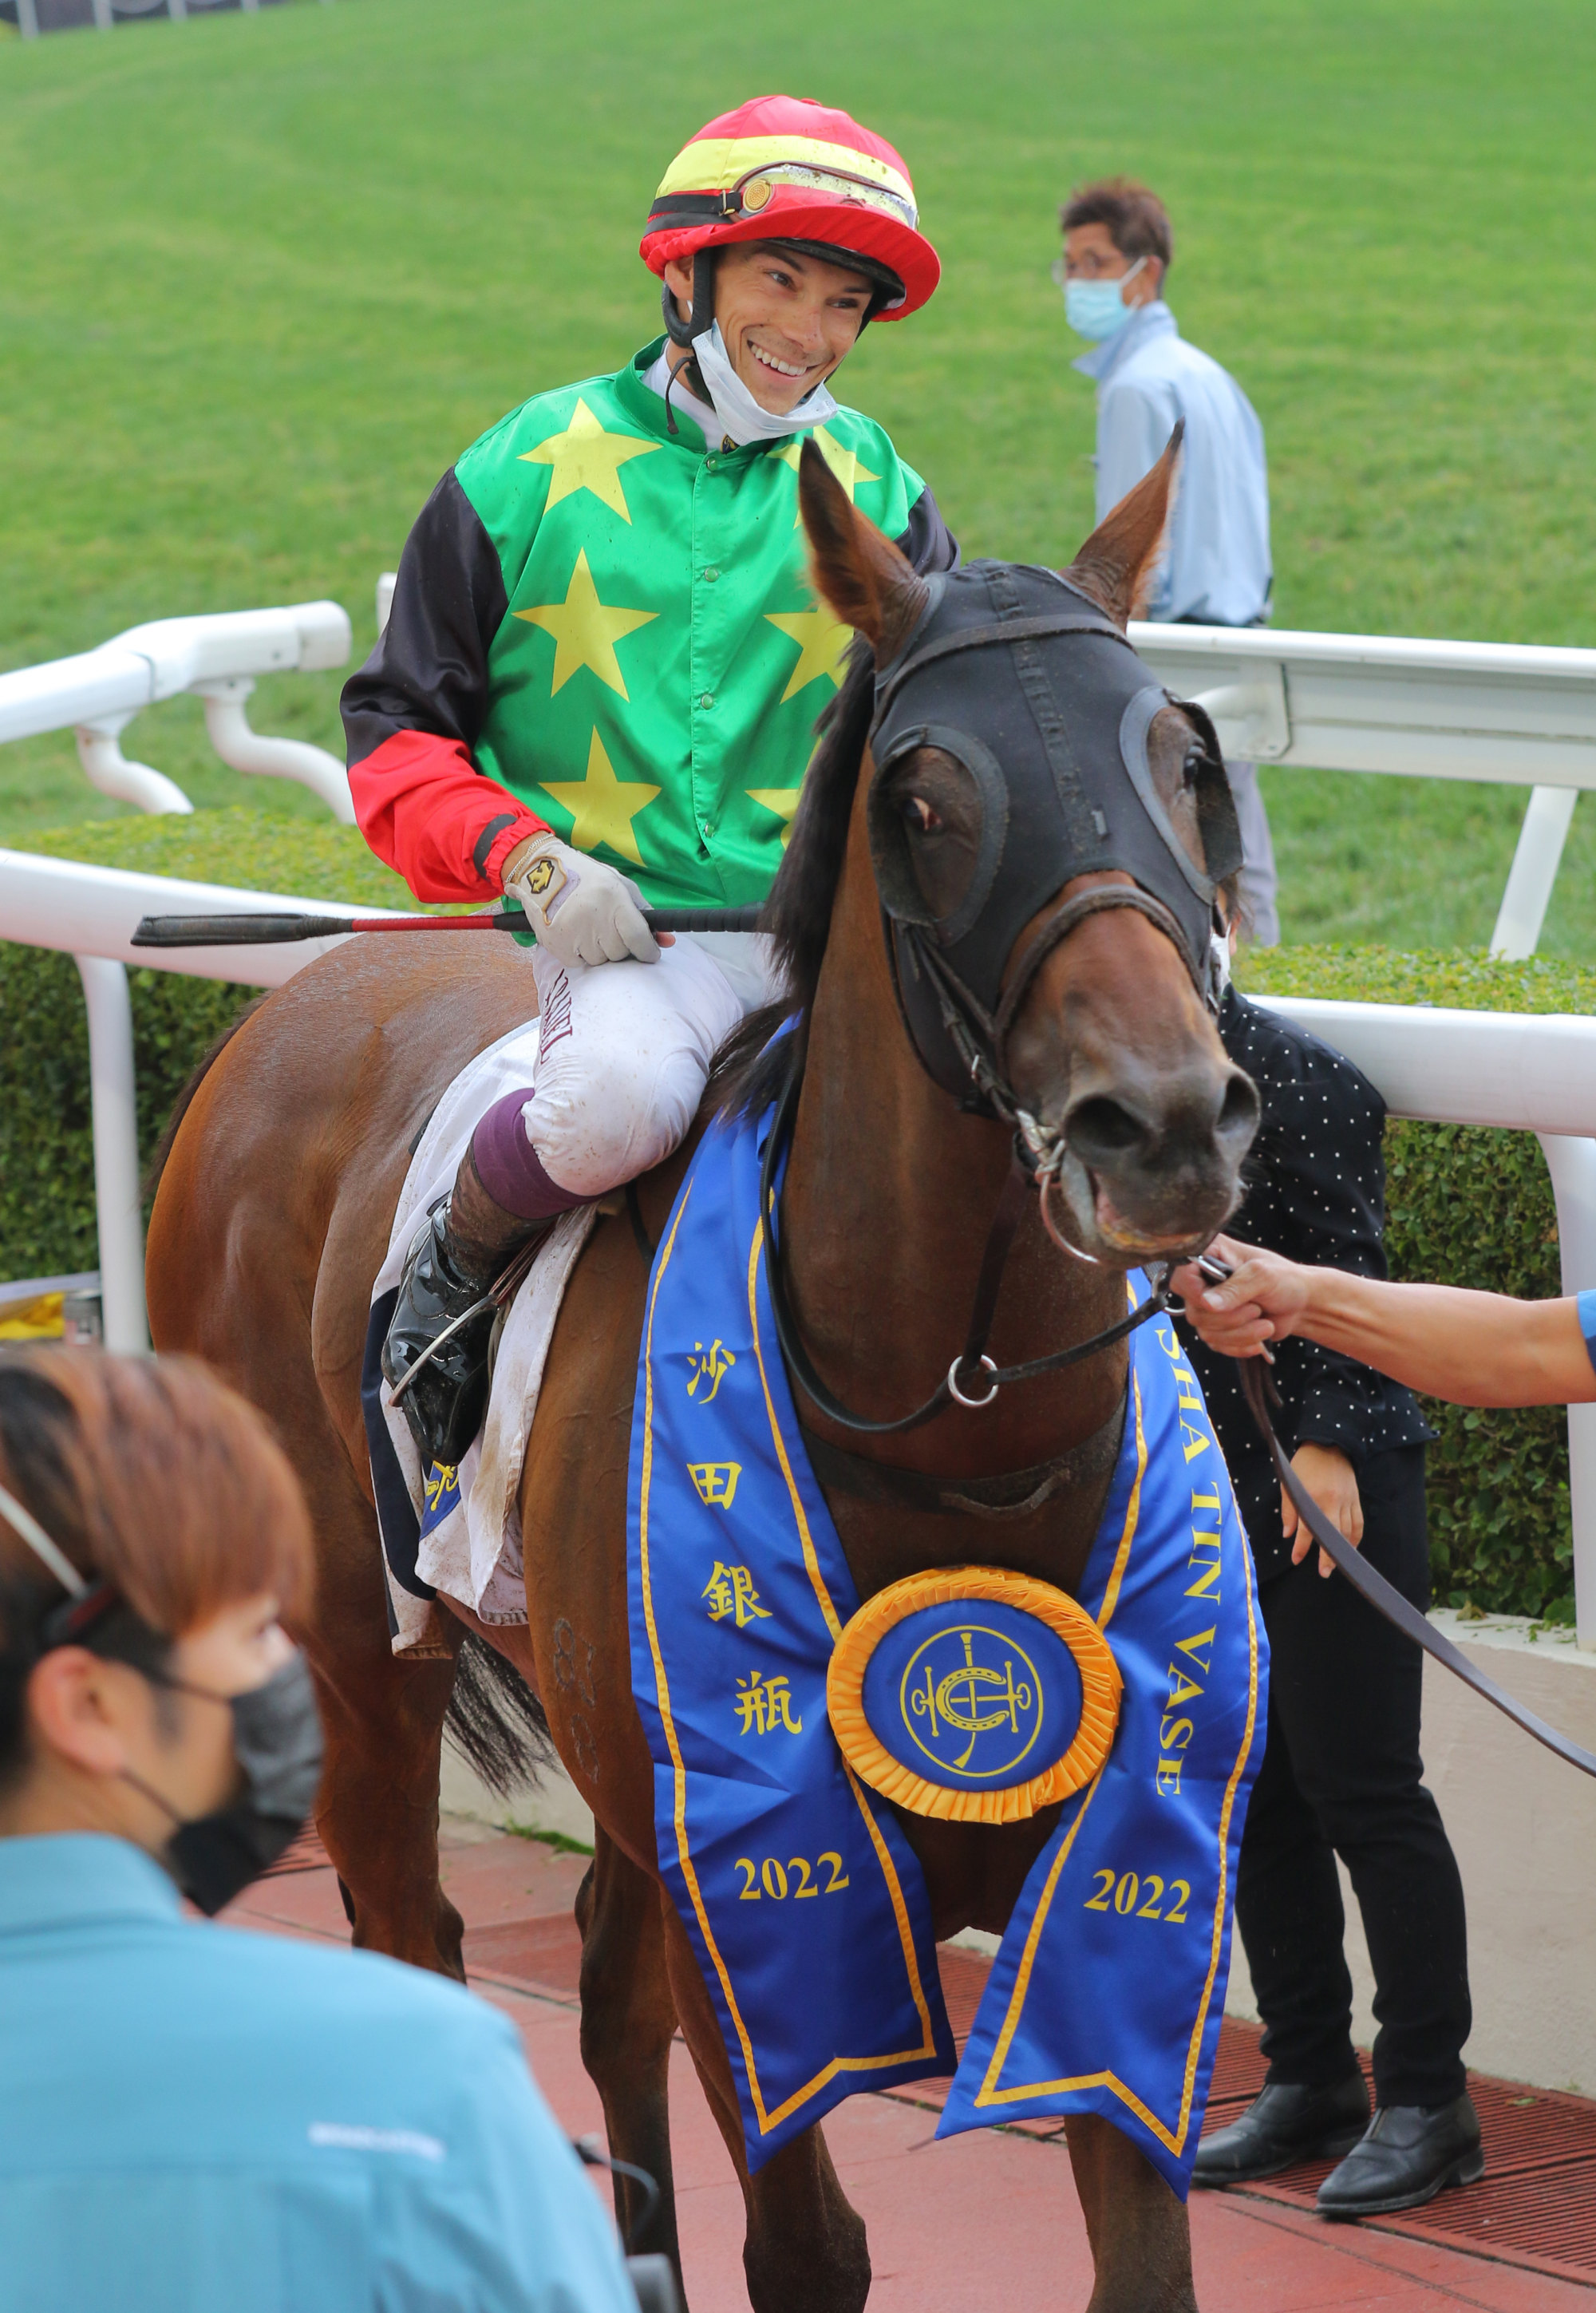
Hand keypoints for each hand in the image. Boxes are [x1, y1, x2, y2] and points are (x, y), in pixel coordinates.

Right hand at [502, 833, 662, 967]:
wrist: (540, 873)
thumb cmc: (587, 878)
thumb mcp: (619, 886)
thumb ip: (644, 914)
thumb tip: (667, 941)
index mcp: (613, 899)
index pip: (638, 938)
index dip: (648, 951)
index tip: (650, 953)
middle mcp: (594, 917)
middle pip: (619, 953)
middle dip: (619, 945)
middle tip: (608, 929)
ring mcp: (573, 933)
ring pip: (600, 960)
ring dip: (599, 949)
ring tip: (588, 927)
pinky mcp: (556, 945)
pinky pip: (578, 962)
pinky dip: (579, 953)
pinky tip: (574, 933)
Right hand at [1170, 1235, 1314, 1356]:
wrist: (1301, 1305)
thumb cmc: (1285, 1280)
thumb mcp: (1262, 1276)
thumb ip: (1234, 1288)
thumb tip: (1207, 1304)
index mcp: (1210, 1255)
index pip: (1183, 1276)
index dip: (1195, 1293)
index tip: (1215, 1303)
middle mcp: (1204, 1281)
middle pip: (1194, 1311)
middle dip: (1230, 1318)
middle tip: (1256, 1309)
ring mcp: (1209, 1307)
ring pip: (1206, 1332)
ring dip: (1240, 1333)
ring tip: (1265, 1324)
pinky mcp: (1218, 1328)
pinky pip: (1217, 1345)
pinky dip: (1240, 1345)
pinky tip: (1258, 1338)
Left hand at [1283, 1443, 1362, 1578]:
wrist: (1329, 1444)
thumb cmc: (1305, 1464)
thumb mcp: (1289, 1484)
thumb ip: (1290, 1510)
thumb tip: (1288, 1534)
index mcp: (1313, 1498)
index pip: (1307, 1529)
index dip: (1302, 1547)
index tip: (1296, 1560)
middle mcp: (1332, 1502)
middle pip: (1333, 1535)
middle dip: (1328, 1556)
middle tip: (1324, 1572)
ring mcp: (1347, 1501)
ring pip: (1348, 1532)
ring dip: (1342, 1550)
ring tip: (1336, 1564)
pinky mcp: (1356, 1499)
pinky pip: (1358, 1523)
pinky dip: (1355, 1538)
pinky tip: (1349, 1548)